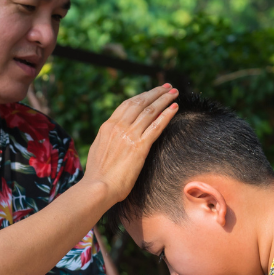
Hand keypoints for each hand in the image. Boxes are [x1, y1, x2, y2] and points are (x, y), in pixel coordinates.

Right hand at [83, 85, 178, 201]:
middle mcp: (119, 127)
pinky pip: (157, 126)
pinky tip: (175, 108)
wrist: (98, 187)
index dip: (142, 96)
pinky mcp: (140, 146)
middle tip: (168, 87)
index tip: (152, 92)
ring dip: (164, 100)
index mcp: (108, 126)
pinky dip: (167, 114)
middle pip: (140, 103)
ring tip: (175, 93)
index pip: (128, 104)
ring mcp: (130, 135)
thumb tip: (114, 137)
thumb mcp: (98, 150)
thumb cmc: (98, 175)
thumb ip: (108, 139)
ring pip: (150, 111)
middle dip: (156, 93)